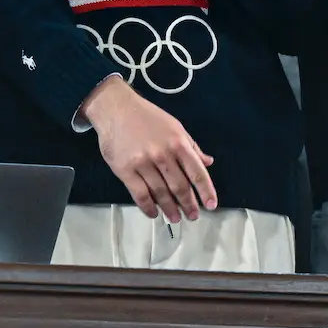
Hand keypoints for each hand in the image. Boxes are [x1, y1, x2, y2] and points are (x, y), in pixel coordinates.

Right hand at [80, 77, 215, 221]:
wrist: (116, 109)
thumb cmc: (148, 117)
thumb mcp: (175, 126)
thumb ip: (192, 146)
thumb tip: (208, 162)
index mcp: (178, 143)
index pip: (197, 172)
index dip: (206, 190)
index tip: (211, 205)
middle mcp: (163, 154)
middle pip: (179, 186)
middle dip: (189, 204)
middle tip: (193, 216)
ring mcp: (143, 163)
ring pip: (161, 193)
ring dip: (170, 209)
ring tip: (176, 218)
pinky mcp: (126, 170)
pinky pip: (140, 194)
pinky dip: (148, 207)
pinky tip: (153, 213)